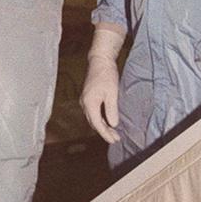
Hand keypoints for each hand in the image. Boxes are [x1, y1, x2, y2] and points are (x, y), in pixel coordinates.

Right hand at [79, 25, 125, 143]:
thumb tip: (113, 124)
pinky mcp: (87, 97)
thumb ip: (111, 110)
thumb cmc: (107, 75)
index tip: (114, 140)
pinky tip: (107, 121)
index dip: (106, 134)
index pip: (97, 124)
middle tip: (116, 139)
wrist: (99, 61)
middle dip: (104, 132)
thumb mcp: (112, 93)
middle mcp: (84, 103)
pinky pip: (92, 113)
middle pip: (94, 123)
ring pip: (92, 118)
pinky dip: (100, 119)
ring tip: (113, 132)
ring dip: (102, 126)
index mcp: (90, 103)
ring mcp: (84, 100)